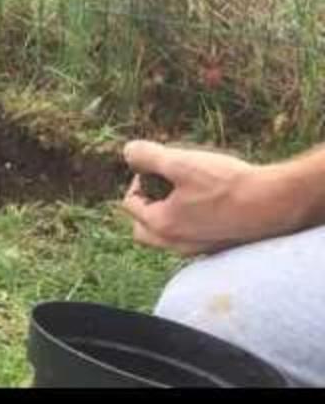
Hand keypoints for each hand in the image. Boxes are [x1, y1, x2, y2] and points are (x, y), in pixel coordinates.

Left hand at [120, 140, 281, 256]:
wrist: (274, 204)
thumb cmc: (227, 184)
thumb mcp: (181, 162)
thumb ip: (149, 156)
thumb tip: (128, 152)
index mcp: (161, 225)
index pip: (130, 204)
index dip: (138, 181)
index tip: (158, 167)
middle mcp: (176, 245)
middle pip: (143, 231)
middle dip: (145, 206)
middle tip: (164, 185)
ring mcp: (197, 250)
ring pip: (166, 238)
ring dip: (166, 215)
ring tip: (185, 192)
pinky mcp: (218, 249)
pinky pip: (189, 240)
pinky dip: (188, 223)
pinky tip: (206, 204)